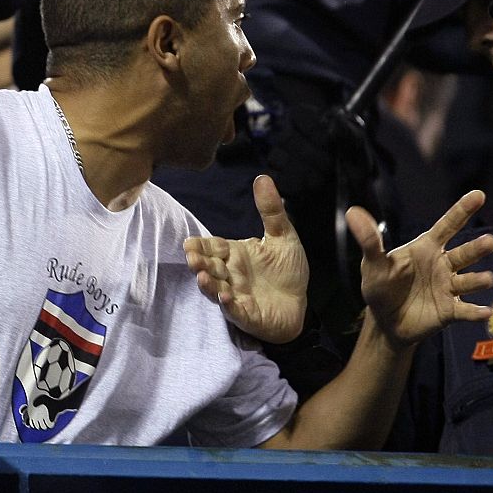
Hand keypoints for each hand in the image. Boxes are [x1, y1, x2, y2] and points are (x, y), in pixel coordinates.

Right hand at [184, 175, 308, 343]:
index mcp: (236, 254)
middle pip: (210, 267)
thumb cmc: (287, 271)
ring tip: (203, 277)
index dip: (200, 246)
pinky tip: (226, 296)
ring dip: (208, 284)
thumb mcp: (283, 236)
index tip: (190, 243)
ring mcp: (237, 295)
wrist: (302, 304)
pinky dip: (229, 304)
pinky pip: (235, 310)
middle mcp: (231, 274)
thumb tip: (262, 177)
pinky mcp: (247, 315)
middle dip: (199, 263)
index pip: (212, 247)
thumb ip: (271, 210)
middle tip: (193, 258)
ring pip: (216, 289)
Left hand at [353, 189, 492, 345]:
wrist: (385, 322)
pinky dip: (475, 312)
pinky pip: (465, 311)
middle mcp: (442, 264)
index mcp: (426, 248)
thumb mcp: (373, 264)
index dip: (462, 210)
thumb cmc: (381, 287)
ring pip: (468, 280)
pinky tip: (486, 312)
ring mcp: (448, 288)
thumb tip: (352, 212)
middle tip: (490, 242)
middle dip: (477, 248)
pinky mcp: (449, 311)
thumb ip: (369, 240)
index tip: (478, 195)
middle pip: (464, 253)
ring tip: (487, 278)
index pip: (448, 225)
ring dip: (479, 279)